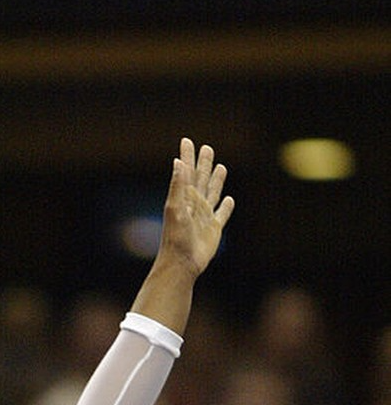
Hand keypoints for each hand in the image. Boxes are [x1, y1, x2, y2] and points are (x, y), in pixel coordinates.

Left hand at [158, 138, 233, 280]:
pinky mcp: (214, 229)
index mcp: (184, 197)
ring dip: (217, 180)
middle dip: (204, 164)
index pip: (186, 172)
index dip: (187, 156)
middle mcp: (194, 204)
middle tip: (206, 148)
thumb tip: (178, 162)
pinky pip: (222, 214)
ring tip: (220, 167)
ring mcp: (205, 216)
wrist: (181, 263)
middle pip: (202, 179)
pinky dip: (226, 207)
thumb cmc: (175, 238)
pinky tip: (229, 200)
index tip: (187, 141)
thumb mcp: (175, 208)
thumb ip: (178, 185)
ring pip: (213, 193)